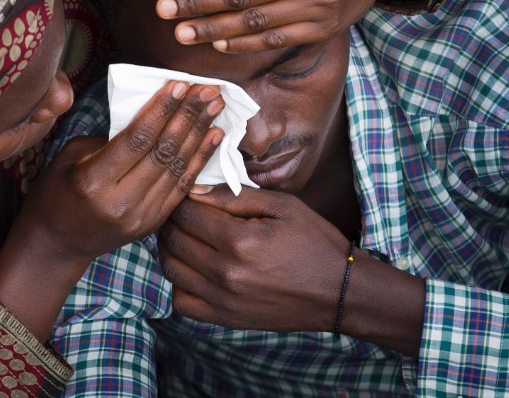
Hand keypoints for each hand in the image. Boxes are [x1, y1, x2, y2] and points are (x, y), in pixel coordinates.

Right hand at [20, 82, 225, 262]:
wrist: (57, 244)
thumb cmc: (56, 192)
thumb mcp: (68, 158)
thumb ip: (107, 138)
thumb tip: (147, 116)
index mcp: (92, 182)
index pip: (136, 140)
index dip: (161, 110)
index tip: (179, 84)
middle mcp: (120, 203)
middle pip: (163, 153)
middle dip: (188, 116)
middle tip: (208, 89)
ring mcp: (140, 217)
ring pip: (178, 169)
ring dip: (199, 134)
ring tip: (216, 106)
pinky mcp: (153, 224)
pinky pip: (182, 187)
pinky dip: (200, 159)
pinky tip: (214, 136)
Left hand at [158, 186, 351, 332]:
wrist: (339, 292)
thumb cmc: (314, 242)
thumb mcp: (282, 206)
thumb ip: (234, 196)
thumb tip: (194, 189)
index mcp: (239, 240)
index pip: (186, 213)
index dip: (180, 199)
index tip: (185, 194)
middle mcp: (225, 272)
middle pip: (174, 239)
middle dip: (172, 220)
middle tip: (180, 211)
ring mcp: (222, 299)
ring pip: (171, 268)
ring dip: (169, 248)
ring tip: (182, 235)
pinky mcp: (225, 318)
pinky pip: (181, 301)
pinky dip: (178, 283)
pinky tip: (192, 268)